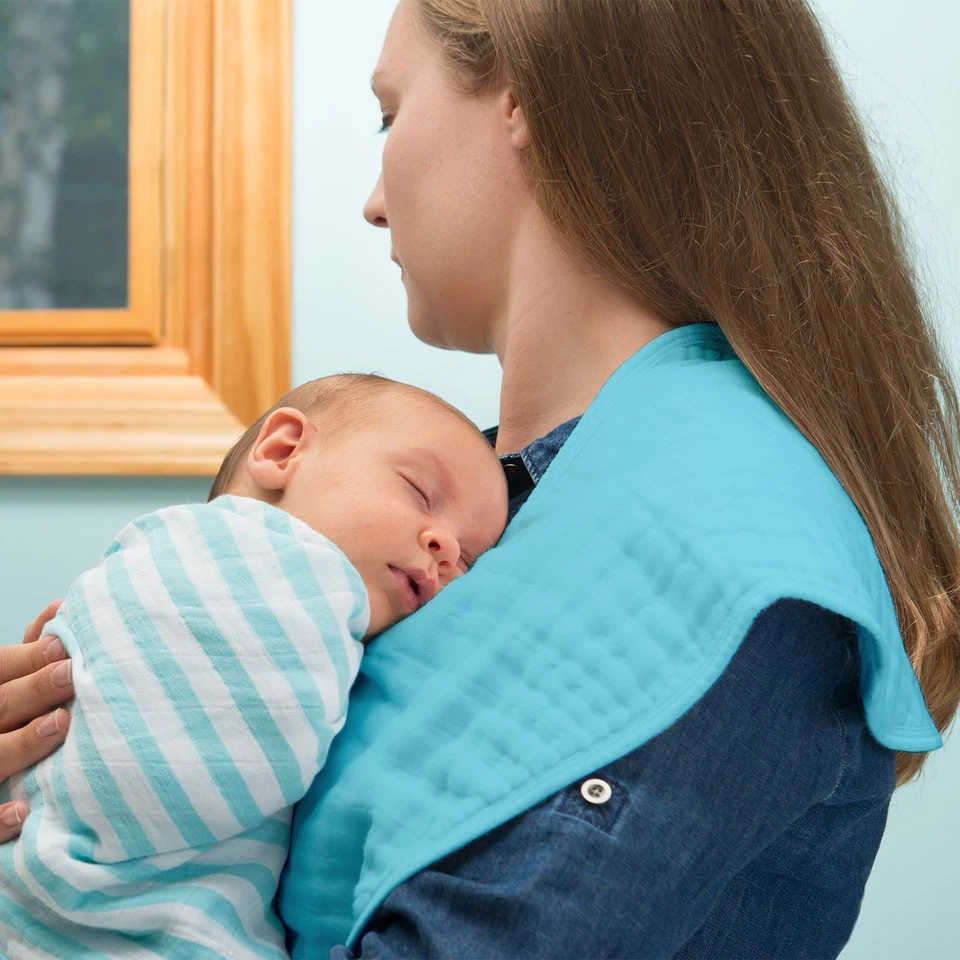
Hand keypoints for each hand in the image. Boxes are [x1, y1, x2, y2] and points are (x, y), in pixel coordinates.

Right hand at [0, 599, 73, 841]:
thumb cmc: (10, 716)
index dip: (27, 660)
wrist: (0, 765)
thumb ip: (30, 652)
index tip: (65, 646)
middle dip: (33, 691)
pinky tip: (24, 810)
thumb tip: (63, 606)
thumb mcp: (8, 681)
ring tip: (60, 725)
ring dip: (22, 744)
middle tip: (70, 674)